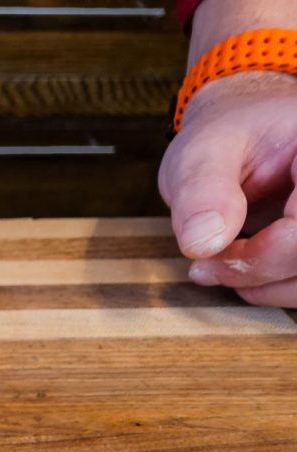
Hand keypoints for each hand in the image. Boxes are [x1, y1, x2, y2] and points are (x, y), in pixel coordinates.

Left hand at [159, 70, 296, 306]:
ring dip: (268, 286)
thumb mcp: (200, 154)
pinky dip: (275, 287)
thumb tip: (203, 243)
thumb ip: (201, 193)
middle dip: (262, 271)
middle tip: (208, 264)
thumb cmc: (228, 140)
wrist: (245, 141)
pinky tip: (242, 271)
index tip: (211, 251)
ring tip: (219, 265)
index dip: (266, 252)